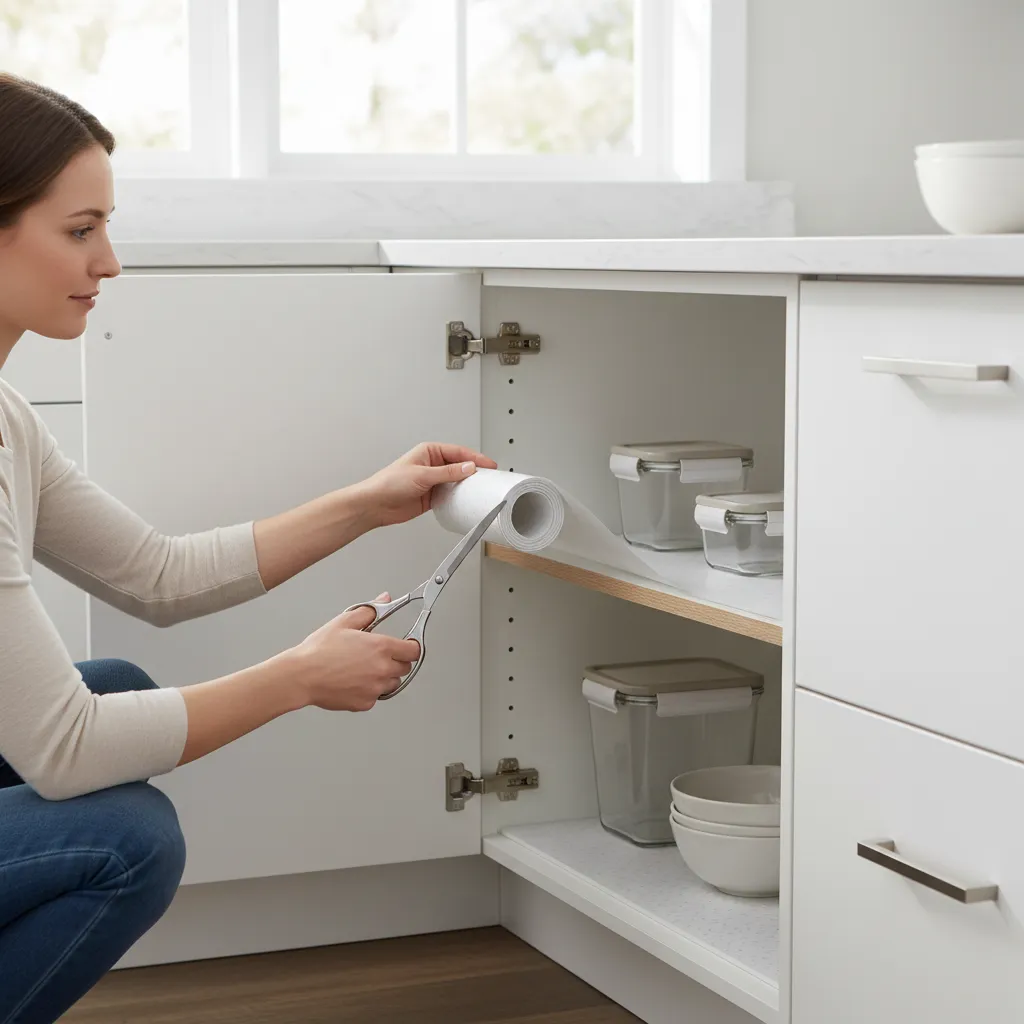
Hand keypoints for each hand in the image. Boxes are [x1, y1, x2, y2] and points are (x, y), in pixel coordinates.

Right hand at [291, 594, 421, 710]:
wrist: (301, 676)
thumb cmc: (318, 651)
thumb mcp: (344, 622)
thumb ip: (369, 611)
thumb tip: (384, 600)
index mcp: (381, 647)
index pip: (413, 650)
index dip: (410, 647)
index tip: (406, 646)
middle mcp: (382, 669)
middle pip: (405, 667)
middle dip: (397, 661)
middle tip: (378, 656)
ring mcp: (375, 688)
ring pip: (392, 684)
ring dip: (385, 677)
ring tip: (363, 669)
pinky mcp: (365, 703)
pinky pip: (376, 697)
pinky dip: (370, 690)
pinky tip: (354, 681)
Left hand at [359, 442, 496, 527]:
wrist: (376, 505)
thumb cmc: (389, 483)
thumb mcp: (422, 475)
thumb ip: (447, 472)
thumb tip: (468, 468)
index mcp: (429, 452)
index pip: (458, 452)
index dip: (475, 458)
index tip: (489, 465)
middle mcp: (432, 465)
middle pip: (460, 466)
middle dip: (474, 471)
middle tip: (490, 478)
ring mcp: (433, 481)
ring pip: (457, 481)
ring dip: (467, 485)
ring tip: (481, 490)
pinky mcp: (432, 496)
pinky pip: (451, 495)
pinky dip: (459, 497)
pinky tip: (466, 500)